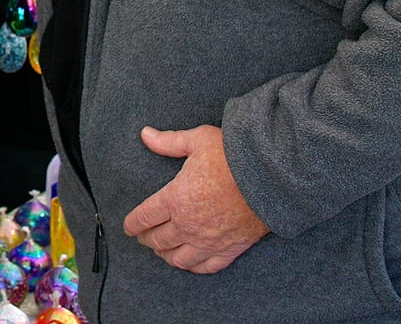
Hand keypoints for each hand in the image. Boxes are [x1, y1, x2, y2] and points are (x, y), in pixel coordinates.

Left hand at [123, 125, 269, 273]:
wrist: (271, 177)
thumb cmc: (233, 155)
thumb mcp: (197, 140)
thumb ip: (169, 141)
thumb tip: (145, 134)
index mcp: (175, 198)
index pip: (144, 217)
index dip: (132, 223)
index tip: (128, 227)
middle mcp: (188, 224)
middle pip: (158, 240)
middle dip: (147, 239)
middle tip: (142, 237)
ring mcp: (209, 241)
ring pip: (179, 258)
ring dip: (166, 255)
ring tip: (161, 251)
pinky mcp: (230, 249)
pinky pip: (206, 266)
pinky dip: (193, 267)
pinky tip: (189, 263)